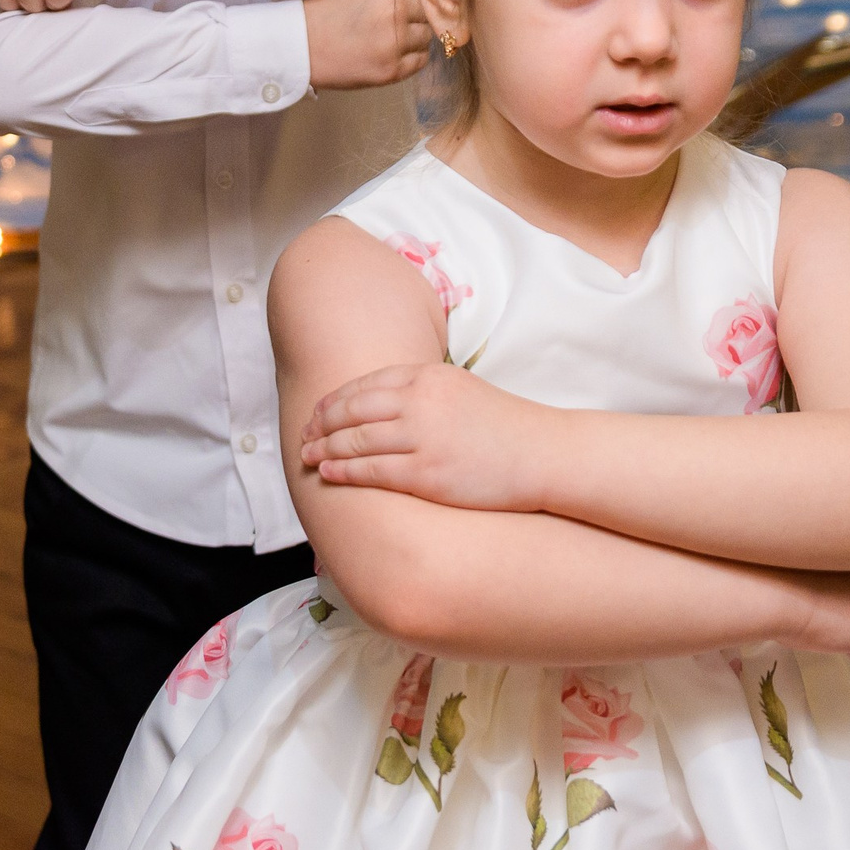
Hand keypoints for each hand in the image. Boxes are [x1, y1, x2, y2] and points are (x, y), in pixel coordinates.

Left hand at [299, 362, 553, 511]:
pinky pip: (372, 470)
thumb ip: (422, 391)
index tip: (317, 412)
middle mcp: (420, 402)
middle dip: (321, 424)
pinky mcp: (427, 473)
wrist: (545, 454)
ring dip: (325, 448)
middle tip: (303, 435)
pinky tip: (329, 473)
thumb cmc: (504, 426)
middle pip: (353, 410)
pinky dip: (344, 470)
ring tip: (307, 456)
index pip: (366, 384)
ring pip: (356, 440)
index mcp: (428, 376)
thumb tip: (381, 403)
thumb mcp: (460, 390)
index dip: (335, 400)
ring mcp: (423, 437)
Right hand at [305, 0, 430, 89]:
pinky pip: (421, 60)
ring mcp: (395, 43)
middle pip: (427, 11)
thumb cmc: (321, 14)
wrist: (298, 47)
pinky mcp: (392, 69)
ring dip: (416, 37)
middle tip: (399, 23)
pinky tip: (395, 54)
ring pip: (426, 36)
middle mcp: (394, 12)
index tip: (407, 3)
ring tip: (394, 40)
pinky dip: (413, 57)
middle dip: (416, 16)